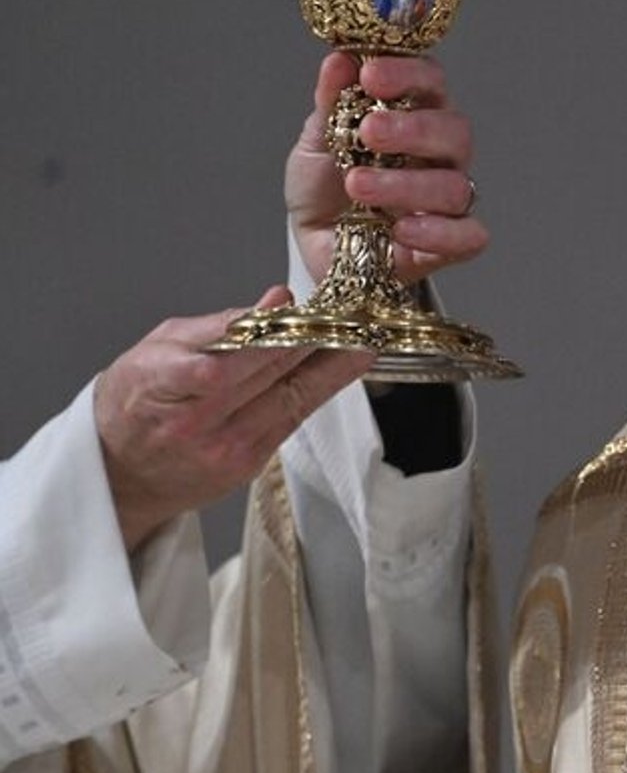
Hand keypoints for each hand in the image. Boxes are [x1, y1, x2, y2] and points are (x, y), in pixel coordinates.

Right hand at [94, 287, 373, 549]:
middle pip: (267, 374)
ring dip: (329, 366)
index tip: (299, 307)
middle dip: (312, 341)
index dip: (270, 331)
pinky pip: (292, 419)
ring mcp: (223, 448)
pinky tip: (340, 367)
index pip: (226, 356)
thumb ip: (219, 326)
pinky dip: (318, 390)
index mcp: (158, 383)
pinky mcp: (247, 465)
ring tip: (357, 337)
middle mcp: (192, 421)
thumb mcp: (157, 349)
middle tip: (347, 314)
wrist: (121, 472)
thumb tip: (275, 301)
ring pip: (290, 397)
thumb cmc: (136, 400)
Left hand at [287, 52, 487, 284]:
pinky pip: (469, 236)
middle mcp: (438, 155)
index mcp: (413, 116)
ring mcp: (445, 201)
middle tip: (368, 133)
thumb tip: (340, 60)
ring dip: (406, 184)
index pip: (431, 82)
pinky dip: (439, 233)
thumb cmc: (323, 187)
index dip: (408, 74)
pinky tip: (400, 230)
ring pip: (455, 186)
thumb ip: (331, 103)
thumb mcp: (316, 141)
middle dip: (413, 129)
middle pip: (455, 131)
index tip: (370, 75)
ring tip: (358, 185)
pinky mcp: (447, 244)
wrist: (314, 244)